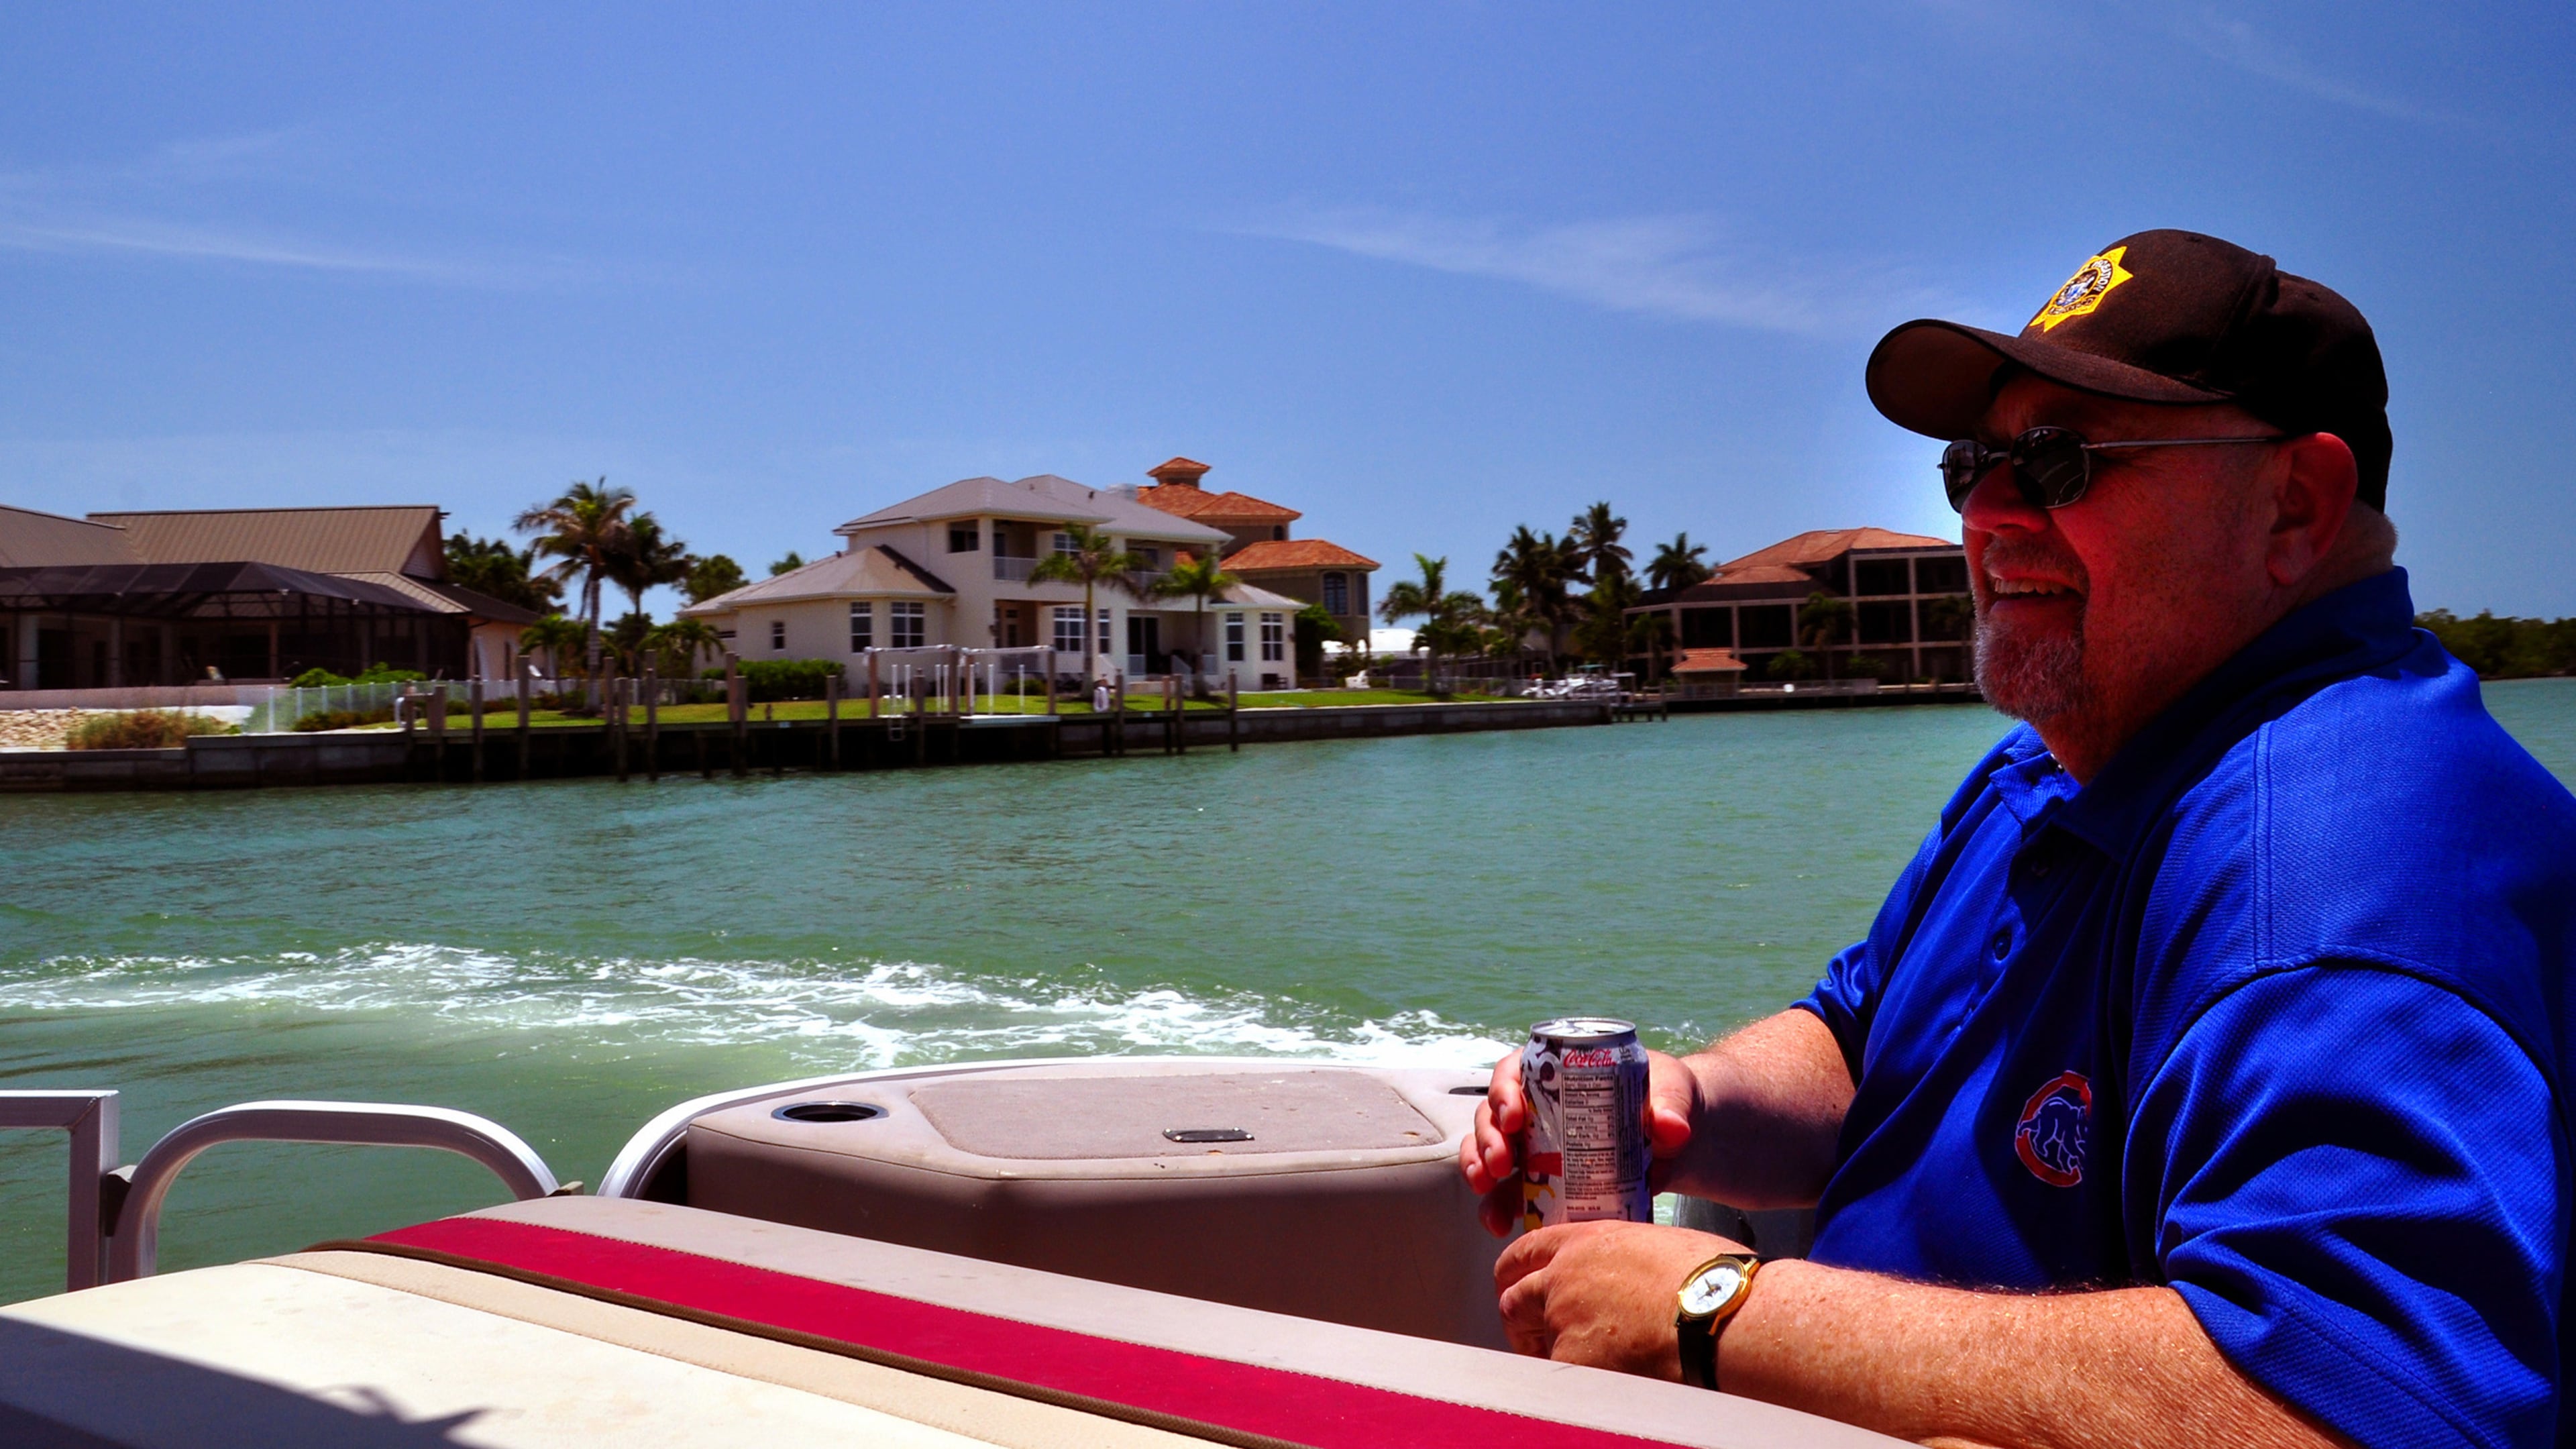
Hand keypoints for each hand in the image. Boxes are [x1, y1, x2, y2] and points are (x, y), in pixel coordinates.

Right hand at [1458, 1047, 1704, 1235]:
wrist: (1676, 1141)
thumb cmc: (1667, 1098)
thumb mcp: (1672, 1093)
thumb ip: (1671, 1107)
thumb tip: (1672, 1128)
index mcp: (1557, 1072)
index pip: (1515, 1071)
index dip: (1504, 1090)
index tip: (1514, 1116)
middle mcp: (1536, 1106)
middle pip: (1493, 1114)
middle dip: (1487, 1138)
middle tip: (1500, 1164)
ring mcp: (1533, 1144)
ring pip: (1488, 1150)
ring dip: (1479, 1168)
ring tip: (1487, 1190)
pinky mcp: (1540, 1179)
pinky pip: (1506, 1190)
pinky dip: (1496, 1205)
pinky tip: (1499, 1224)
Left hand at [1495, 1220, 1746, 1376]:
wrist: (1722, 1315)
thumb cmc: (1712, 1280)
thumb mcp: (1657, 1246)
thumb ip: (1623, 1259)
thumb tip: (1625, 1278)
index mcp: (1587, 1242)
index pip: (1528, 1250)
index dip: (1515, 1271)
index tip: (1513, 1284)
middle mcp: (1564, 1277)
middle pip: (1514, 1298)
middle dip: (1519, 1319)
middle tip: (1531, 1336)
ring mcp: (1563, 1319)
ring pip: (1534, 1342)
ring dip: (1544, 1353)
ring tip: (1575, 1367)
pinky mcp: (1572, 1361)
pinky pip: (1557, 1376)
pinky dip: (1571, 1383)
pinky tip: (1599, 1386)